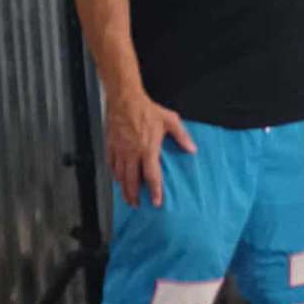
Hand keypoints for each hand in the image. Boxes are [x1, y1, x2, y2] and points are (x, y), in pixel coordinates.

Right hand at [106, 92, 196, 206]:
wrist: (125, 99)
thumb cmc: (146, 109)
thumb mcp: (170, 120)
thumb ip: (182, 136)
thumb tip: (192, 149)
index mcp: (147, 149)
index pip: (151, 176)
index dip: (154, 190)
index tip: (156, 201)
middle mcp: (132, 153)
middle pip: (131, 181)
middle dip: (134, 196)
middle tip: (137, 205)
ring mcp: (119, 150)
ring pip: (119, 175)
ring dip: (123, 189)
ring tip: (127, 198)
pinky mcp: (110, 145)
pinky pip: (111, 164)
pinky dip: (114, 175)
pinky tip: (117, 179)